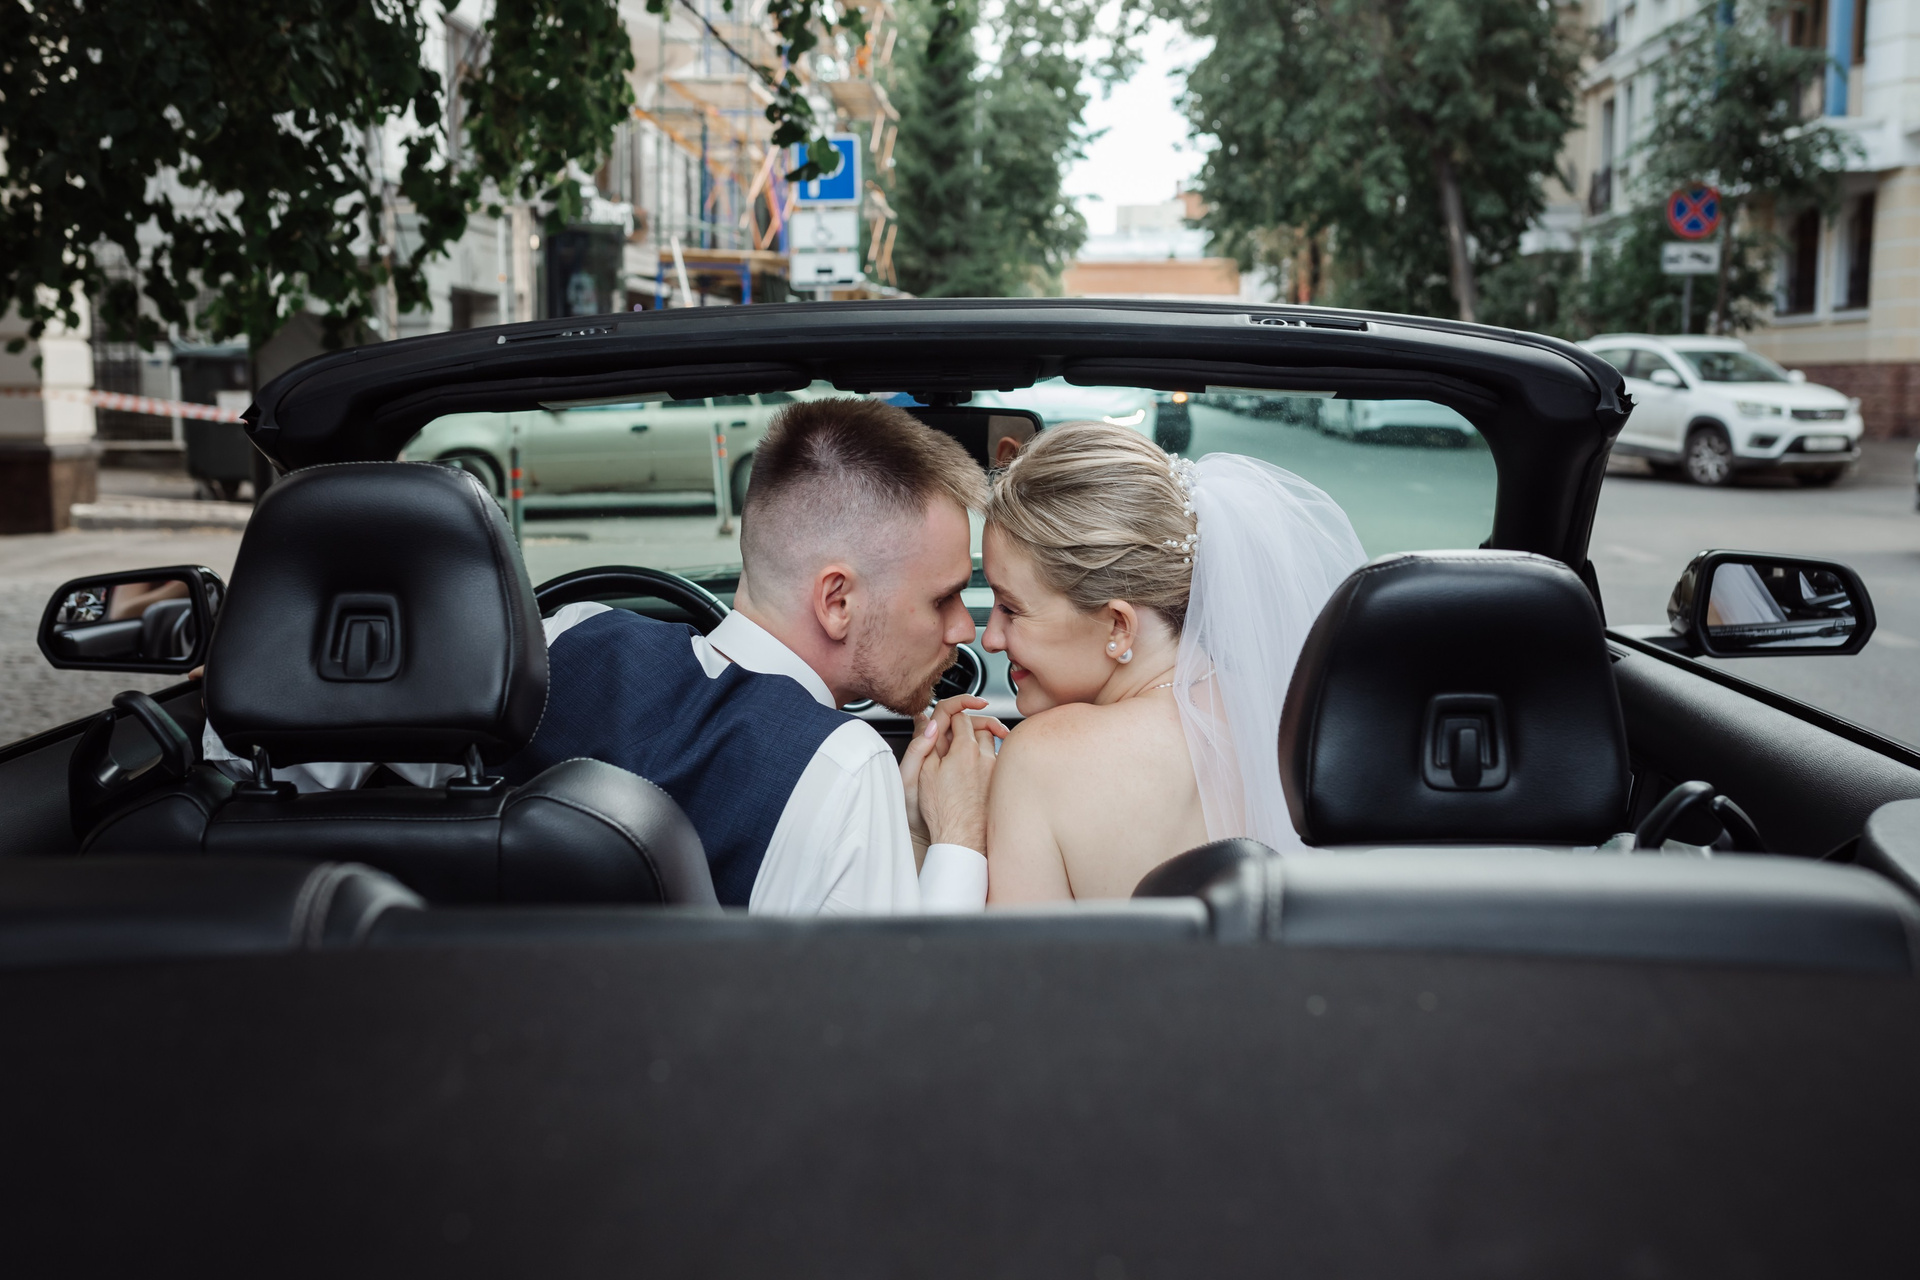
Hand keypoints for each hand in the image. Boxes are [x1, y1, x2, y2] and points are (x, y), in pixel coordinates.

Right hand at [915, 702, 1007, 852]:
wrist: (962, 839)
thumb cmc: (942, 810)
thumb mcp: (924, 772)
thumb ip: (927, 742)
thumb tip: (927, 721)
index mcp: (965, 749)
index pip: (960, 717)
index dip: (950, 716)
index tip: (947, 721)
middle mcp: (985, 756)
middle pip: (980, 726)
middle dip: (969, 725)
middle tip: (959, 732)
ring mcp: (996, 770)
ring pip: (992, 742)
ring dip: (981, 741)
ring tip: (967, 752)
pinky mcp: (1002, 783)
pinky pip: (998, 761)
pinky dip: (988, 760)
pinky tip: (977, 771)